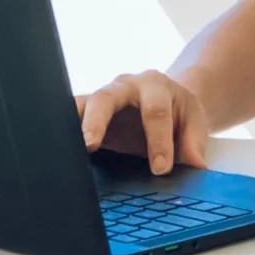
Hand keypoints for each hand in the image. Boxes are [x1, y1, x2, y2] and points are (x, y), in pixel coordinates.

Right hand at [75, 69, 209, 174]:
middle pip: (106, 98)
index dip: (158, 141)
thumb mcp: (194, 121)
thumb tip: (196, 167)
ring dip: (73, 125)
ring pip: (81, 104)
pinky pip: (69, 116)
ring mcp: (102, 98)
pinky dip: (63, 131)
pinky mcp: (87, 113)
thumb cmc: (179, 111)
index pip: (156, 111)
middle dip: (97, 120)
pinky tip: (59, 153)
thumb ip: (194, 143)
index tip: (161, 169)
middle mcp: (124, 87)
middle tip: (90, 145)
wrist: (169, 100)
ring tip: (67, 149)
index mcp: (156, 85)